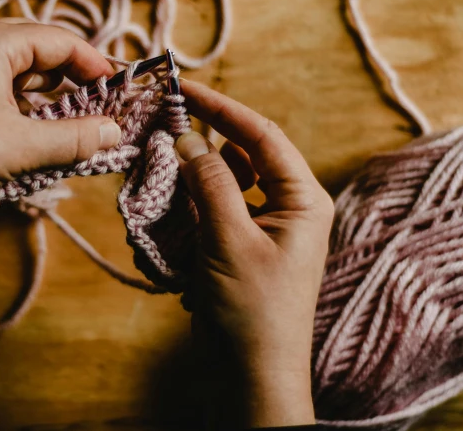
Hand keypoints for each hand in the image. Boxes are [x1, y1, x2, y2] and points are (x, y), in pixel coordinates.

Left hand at [0, 19, 120, 237]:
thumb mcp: (21, 149)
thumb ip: (74, 138)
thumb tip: (113, 131)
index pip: (60, 41)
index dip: (96, 65)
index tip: (120, 91)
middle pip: (40, 52)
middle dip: (73, 81)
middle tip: (100, 109)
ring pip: (17, 73)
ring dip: (47, 98)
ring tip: (70, 127)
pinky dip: (21, 107)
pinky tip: (32, 135)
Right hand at [175, 82, 333, 427]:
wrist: (251, 375)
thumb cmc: (252, 310)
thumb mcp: (229, 239)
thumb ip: (209, 181)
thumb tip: (188, 136)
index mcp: (302, 198)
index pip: (261, 134)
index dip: (221, 108)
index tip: (183, 88)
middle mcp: (287, 206)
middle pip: (241, 155)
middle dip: (202, 144)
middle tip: (162, 129)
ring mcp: (263, 227)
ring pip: (223, 182)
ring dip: (192, 178)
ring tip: (160, 176)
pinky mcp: (241, 246)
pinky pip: (213, 211)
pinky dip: (190, 207)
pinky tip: (167, 214)